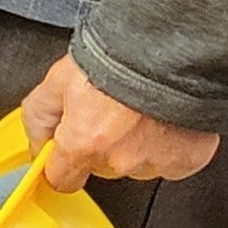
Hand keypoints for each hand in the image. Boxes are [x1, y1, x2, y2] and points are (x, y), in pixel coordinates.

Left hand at [20, 54, 220, 189]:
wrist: (170, 48)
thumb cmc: (118, 57)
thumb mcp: (58, 79)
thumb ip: (39, 116)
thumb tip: (39, 142)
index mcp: (83, 143)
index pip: (62, 180)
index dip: (62, 165)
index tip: (66, 157)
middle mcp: (119, 160)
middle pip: (102, 168)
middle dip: (101, 146)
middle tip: (109, 112)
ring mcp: (156, 162)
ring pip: (137, 164)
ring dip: (137, 144)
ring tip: (139, 110)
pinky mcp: (188, 160)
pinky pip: (172, 160)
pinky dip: (169, 144)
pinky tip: (164, 118)